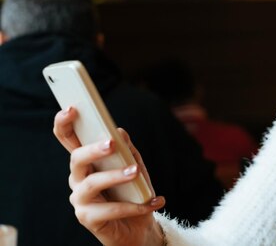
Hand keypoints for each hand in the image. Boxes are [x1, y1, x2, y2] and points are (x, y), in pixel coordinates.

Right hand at [53, 107, 165, 245]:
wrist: (139, 227)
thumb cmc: (133, 192)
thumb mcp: (135, 166)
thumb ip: (127, 150)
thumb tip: (120, 131)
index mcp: (87, 161)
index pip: (69, 139)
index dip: (64, 123)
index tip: (71, 108)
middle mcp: (78, 178)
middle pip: (76, 158)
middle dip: (93, 149)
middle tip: (111, 143)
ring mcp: (80, 199)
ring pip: (92, 183)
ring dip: (116, 176)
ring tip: (135, 172)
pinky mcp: (87, 219)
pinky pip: (109, 210)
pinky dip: (134, 206)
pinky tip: (152, 202)